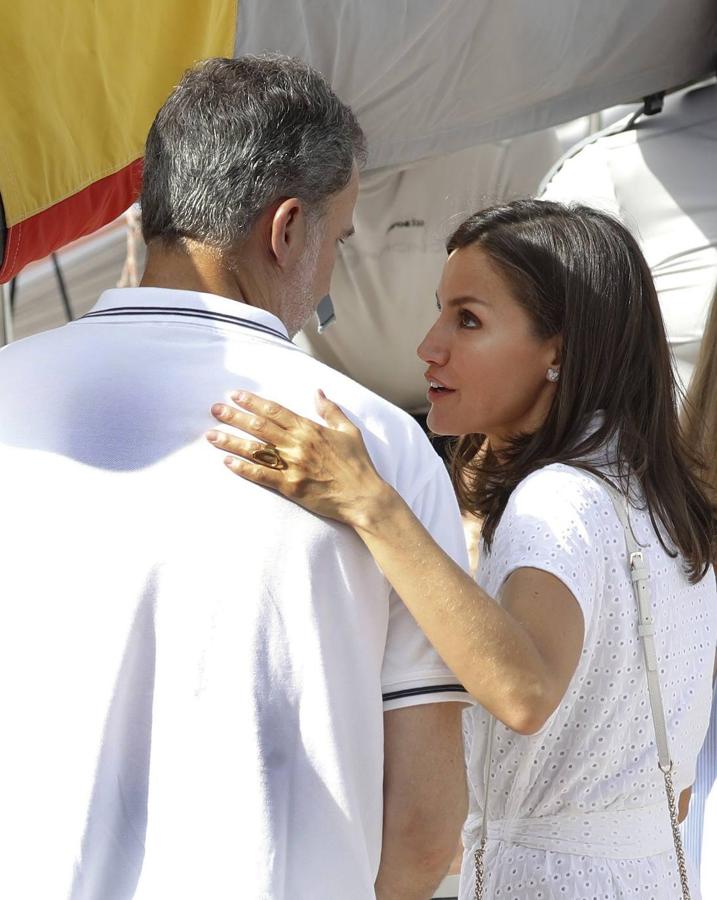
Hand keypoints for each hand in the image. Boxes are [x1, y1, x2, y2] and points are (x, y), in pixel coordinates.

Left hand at [206, 390, 394, 529]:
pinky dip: (243, 468)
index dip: (252, 402)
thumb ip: (331, 410)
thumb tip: (317, 392)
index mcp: (310, 429)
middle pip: (259, 426)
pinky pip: (262, 475)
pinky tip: (227, 462)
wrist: (364, 496)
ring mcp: (292, 466)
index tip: (234, 395)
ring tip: (211, 435)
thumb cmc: (358, 464)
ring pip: (255, 449)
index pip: (275, 410)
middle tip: (215, 410)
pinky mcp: (290, 486)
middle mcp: (298, 444)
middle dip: (234, 416)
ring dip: (231, 441)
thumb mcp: (349, 431)